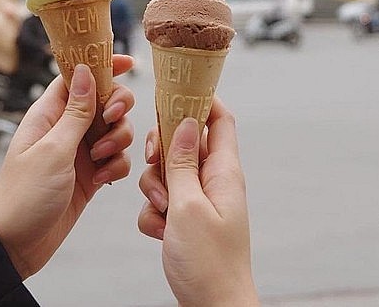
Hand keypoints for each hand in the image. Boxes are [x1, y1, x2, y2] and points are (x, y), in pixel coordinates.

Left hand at [0, 55, 134, 279]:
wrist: (17, 244)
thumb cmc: (25, 195)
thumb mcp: (53, 149)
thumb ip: (76, 112)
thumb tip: (86, 72)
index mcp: (50, 114)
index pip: (77, 76)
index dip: (102, 65)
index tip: (128, 62)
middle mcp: (67, 128)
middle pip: (105, 101)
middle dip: (118, 108)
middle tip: (112, 120)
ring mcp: (80, 151)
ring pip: (116, 130)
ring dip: (118, 141)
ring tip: (99, 161)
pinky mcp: (91, 173)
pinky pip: (117, 158)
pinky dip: (116, 167)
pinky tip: (102, 181)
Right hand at [138, 98, 258, 305]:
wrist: (211, 305)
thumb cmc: (208, 262)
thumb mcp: (189, 206)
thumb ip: (182, 162)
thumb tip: (185, 121)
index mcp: (223, 171)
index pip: (219, 119)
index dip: (200, 100)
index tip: (173, 93)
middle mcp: (212, 181)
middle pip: (183, 143)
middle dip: (162, 153)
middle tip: (156, 166)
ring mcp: (198, 200)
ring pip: (166, 173)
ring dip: (155, 189)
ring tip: (164, 214)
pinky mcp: (184, 219)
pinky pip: (161, 201)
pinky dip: (154, 215)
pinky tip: (162, 233)